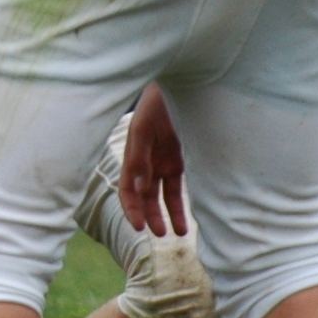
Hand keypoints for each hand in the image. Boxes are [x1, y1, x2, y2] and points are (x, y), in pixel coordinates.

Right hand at [119, 86, 187, 237]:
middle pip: (146, 196)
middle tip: (161, 234)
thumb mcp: (145, 126)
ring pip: (165, 194)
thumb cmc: (158, 100)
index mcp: (133, 155)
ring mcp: (165, 160)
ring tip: (179, 232)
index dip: (131, 209)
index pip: (127, 189)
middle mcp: (147, 162)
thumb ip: (140, 156)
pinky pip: (180, 185)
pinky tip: (190, 215)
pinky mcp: (181, 158)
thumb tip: (138, 187)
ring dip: (170, 213)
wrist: (182, 83)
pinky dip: (183, 200)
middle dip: (151, 216)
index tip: (139, 227)